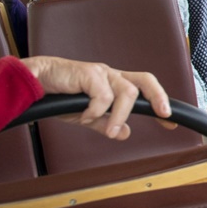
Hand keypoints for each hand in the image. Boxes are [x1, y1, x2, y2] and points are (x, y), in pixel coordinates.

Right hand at [21, 56, 174, 139]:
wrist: (35, 82)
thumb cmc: (60, 96)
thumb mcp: (87, 116)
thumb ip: (106, 123)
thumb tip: (126, 134)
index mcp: (114, 84)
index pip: (144, 89)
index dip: (160, 102)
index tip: (171, 122)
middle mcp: (111, 76)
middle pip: (145, 79)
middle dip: (158, 97)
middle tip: (164, 115)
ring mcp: (101, 73)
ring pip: (126, 92)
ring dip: (120, 116)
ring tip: (110, 131)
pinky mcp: (88, 73)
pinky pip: (102, 95)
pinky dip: (96, 111)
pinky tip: (83, 116)